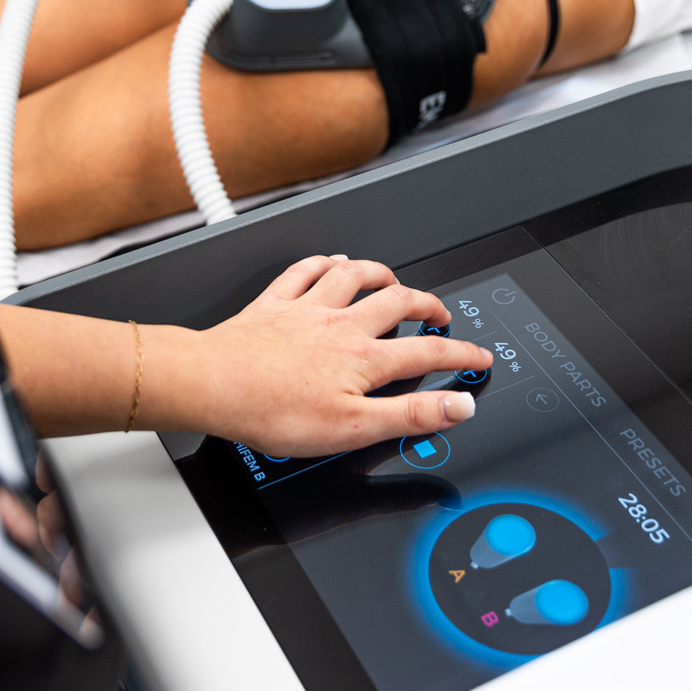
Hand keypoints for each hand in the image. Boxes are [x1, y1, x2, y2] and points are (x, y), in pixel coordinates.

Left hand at [149, 255, 493, 457]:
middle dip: (427, 303)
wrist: (212, 385)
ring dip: (380, 273)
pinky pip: (304, 271)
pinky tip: (330, 262)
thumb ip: (410, 415)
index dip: (461, 354)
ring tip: (395, 279)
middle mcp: (340, 325)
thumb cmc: (273, 412)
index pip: (427, 351)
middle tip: (440, 314)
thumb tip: (458, 406)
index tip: (479, 357)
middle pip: (397, 301)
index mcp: (363, 359)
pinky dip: (324, 262)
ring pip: (353, 275)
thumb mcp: (354, 429)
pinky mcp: (274, 304)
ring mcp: (306, 309)